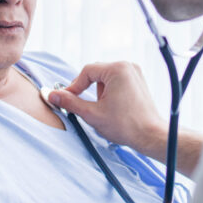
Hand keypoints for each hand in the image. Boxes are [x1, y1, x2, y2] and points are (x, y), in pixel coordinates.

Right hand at [47, 62, 166, 154]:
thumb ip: (70, 103)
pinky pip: (116, 82)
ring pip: (106, 79)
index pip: (86, 71)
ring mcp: (134, 73)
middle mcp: (127, 66)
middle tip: (84, 107)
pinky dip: (110, 93)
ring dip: (100, 93)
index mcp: (117, 69)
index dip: (74, 86)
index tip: (66, 99)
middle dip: (88, 90)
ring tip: (106, 110)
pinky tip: (115, 109)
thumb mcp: (92, 114)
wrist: (150, 136)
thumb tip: (52, 95)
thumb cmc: (126, 125)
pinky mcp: (138, 82)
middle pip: (96, 73)